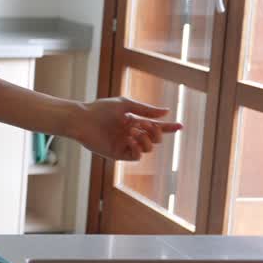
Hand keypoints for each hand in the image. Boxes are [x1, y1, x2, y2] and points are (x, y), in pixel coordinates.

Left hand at [65, 97, 182, 160]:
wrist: (81, 119)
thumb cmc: (100, 109)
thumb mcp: (125, 105)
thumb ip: (146, 110)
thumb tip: (167, 111)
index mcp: (133, 122)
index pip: (155, 127)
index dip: (168, 127)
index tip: (180, 126)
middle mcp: (131, 134)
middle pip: (155, 139)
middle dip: (155, 132)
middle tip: (144, 124)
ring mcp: (125, 145)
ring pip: (148, 149)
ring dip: (146, 140)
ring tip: (133, 132)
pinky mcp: (117, 154)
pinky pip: (136, 156)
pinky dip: (137, 148)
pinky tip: (129, 139)